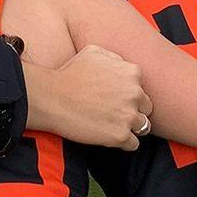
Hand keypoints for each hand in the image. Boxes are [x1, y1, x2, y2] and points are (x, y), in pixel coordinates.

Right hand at [25, 45, 151, 150]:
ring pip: (143, 127)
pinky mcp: (120, 136)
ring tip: (112, 126)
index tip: (114, 99)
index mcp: (132, 73)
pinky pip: (133, 144)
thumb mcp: (93, 52)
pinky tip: (108, 136)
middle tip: (113, 114)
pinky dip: (123, 143)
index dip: (129, 95)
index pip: (142, 88)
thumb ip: (114, 58)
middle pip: (146, 108)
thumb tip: (123, 67)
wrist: (51, 97)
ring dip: (130, 128)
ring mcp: (129, 116)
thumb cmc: (68, 73)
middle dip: (133, 111)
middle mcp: (135, 94)